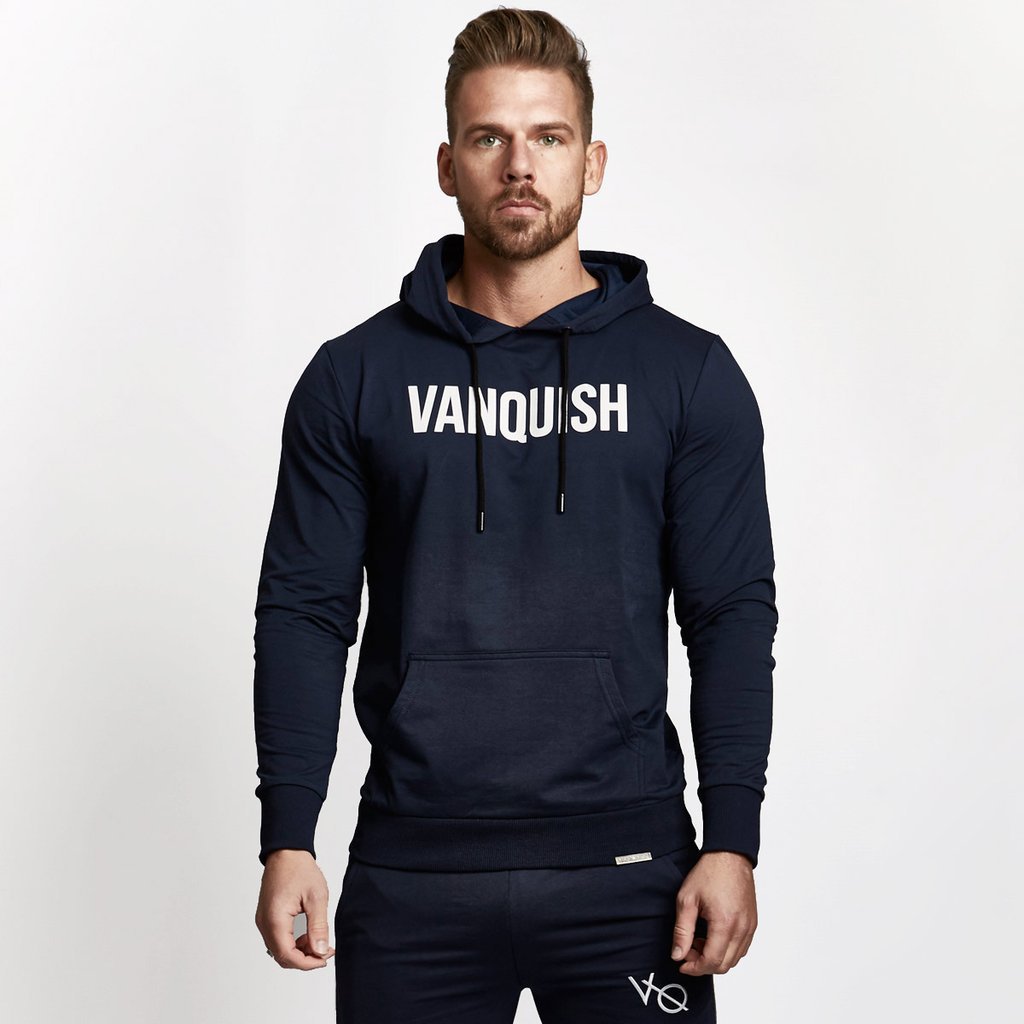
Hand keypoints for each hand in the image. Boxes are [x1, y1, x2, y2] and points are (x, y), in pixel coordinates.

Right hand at [255, 849, 335, 969]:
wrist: (286, 852)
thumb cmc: (299, 869)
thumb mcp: (316, 897)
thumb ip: (318, 926)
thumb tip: (321, 951)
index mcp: (275, 919)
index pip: (288, 955)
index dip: (307, 963)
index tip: (325, 959)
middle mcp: (264, 923)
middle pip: (281, 956)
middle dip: (304, 959)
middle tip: (325, 952)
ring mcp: (263, 921)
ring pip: (278, 949)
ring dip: (298, 951)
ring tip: (318, 941)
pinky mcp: (266, 917)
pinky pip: (277, 939)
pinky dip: (292, 942)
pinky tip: (307, 934)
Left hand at [670, 850, 756, 975]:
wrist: (729, 855)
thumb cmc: (709, 873)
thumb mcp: (687, 900)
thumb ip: (682, 931)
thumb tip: (677, 954)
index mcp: (725, 924)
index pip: (712, 962)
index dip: (695, 968)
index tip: (682, 964)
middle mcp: (742, 929)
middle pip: (724, 965)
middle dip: (703, 964)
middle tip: (688, 950)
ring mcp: (750, 927)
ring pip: (734, 959)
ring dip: (716, 958)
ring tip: (698, 940)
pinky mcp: (753, 923)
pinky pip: (742, 947)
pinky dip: (727, 950)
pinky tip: (712, 936)